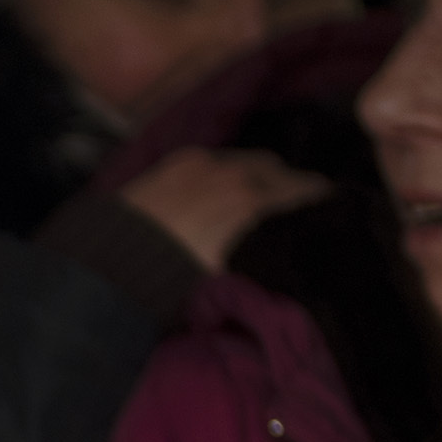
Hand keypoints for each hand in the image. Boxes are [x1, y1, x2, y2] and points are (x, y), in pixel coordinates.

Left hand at [114, 146, 330, 275]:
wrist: (107, 268)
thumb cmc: (172, 283)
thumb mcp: (226, 278)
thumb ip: (264, 261)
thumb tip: (291, 261)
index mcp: (251, 202)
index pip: (306, 192)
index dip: (322, 204)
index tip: (334, 216)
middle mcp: (232, 173)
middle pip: (281, 172)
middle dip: (295, 189)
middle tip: (303, 210)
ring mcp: (203, 162)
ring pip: (252, 161)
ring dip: (264, 177)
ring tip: (267, 198)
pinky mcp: (178, 162)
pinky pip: (223, 158)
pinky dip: (235, 170)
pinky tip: (230, 189)